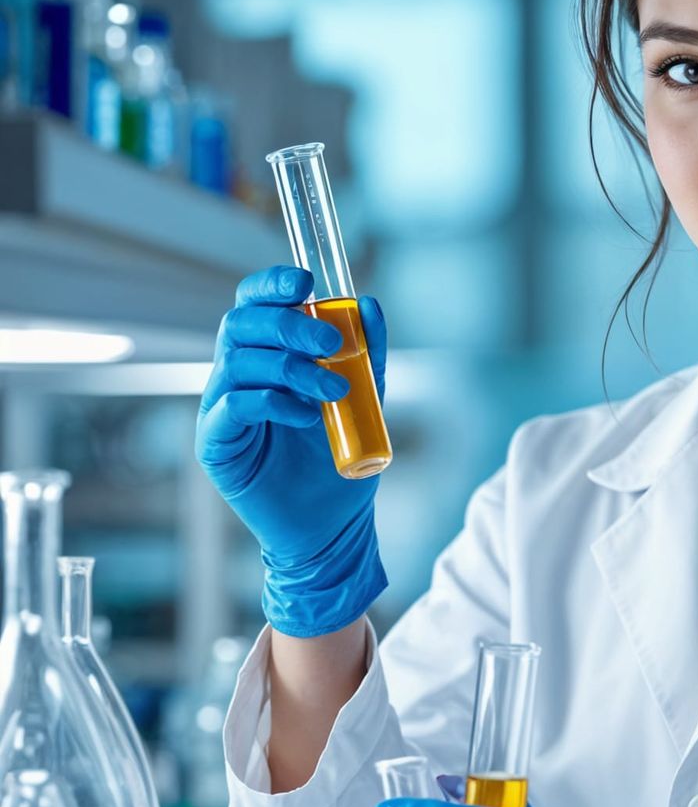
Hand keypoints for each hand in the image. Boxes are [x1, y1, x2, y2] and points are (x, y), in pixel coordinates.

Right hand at [195, 265, 387, 636]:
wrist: (332, 525)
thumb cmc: (339, 462)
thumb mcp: (364, 401)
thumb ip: (367, 355)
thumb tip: (370, 306)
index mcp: (268, 357)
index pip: (254, 304)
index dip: (272, 284)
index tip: (306, 281)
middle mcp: (237, 376)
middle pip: (240, 324)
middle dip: (287, 323)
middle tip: (331, 344)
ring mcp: (222, 408)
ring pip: (237, 361)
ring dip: (290, 367)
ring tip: (332, 390)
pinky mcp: (217, 444)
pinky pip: (234, 406)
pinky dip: (273, 402)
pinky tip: (308, 416)